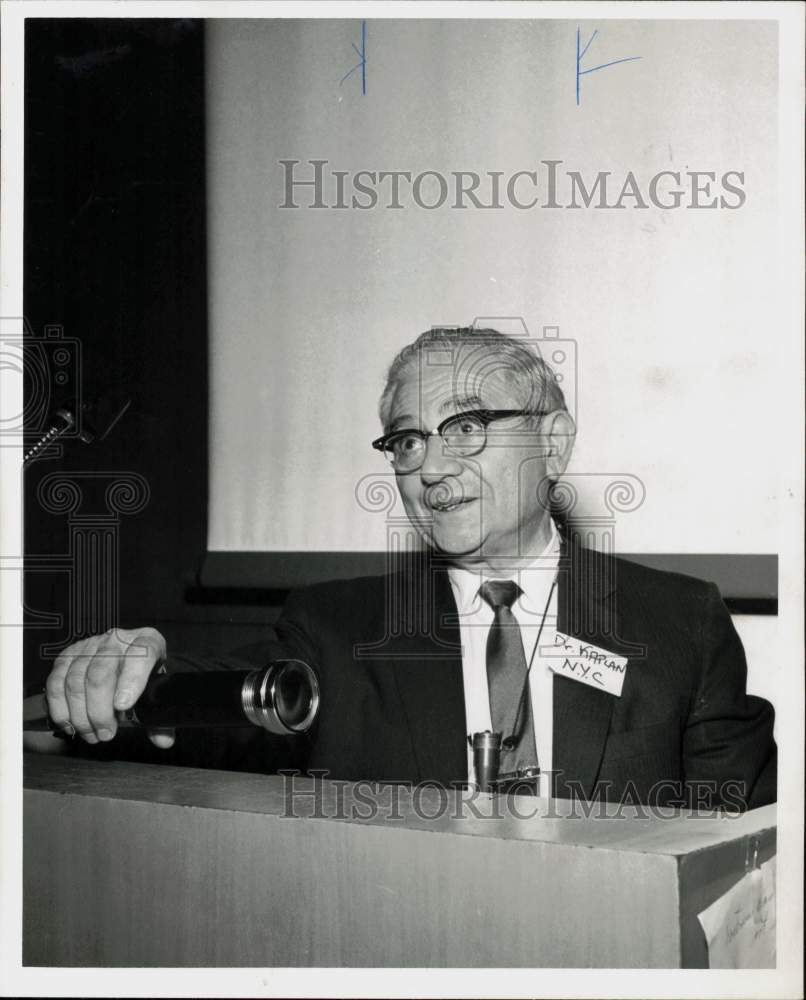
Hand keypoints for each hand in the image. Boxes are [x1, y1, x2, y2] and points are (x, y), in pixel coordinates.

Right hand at [45, 627, 174, 747]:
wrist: (129, 656)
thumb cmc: (144, 674)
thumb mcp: (158, 691)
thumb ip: (161, 719)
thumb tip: (162, 741)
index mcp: (147, 642)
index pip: (141, 653)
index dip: (131, 679)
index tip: (123, 705)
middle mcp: (117, 640)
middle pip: (101, 672)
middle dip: (100, 709)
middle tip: (106, 733)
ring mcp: (90, 645)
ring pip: (76, 679)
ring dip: (80, 714)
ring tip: (91, 733)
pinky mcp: (68, 655)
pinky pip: (56, 681)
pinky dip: (60, 707)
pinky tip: (70, 724)